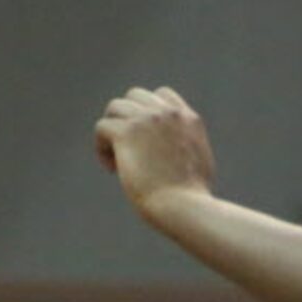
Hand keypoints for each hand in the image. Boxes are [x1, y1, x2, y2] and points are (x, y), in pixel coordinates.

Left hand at [94, 87, 215, 219]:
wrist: (182, 206)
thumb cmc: (192, 197)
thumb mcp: (200, 162)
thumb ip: (187, 144)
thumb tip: (173, 145)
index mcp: (188, 118)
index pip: (162, 95)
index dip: (148, 114)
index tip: (146, 140)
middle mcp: (167, 113)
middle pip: (135, 96)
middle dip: (128, 118)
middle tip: (128, 148)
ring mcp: (146, 120)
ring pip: (115, 108)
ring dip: (112, 130)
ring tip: (118, 159)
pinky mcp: (125, 133)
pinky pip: (102, 127)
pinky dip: (102, 148)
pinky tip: (112, 169)